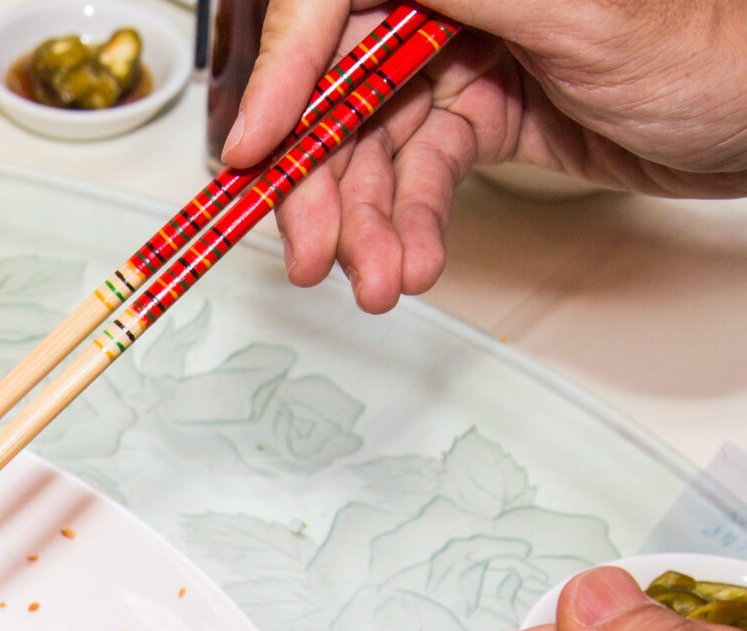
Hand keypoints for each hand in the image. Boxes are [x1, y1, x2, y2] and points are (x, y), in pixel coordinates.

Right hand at [225, 0, 746, 311]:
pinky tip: (411, 261)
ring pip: (373, 144)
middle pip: (339, 86)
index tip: (255, 144)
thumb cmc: (717, 49)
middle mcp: (452, 0)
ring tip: (376, 278)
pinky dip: (409, 225)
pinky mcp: (484, 110)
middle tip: (309, 247)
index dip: (287, 70)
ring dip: (365, 224)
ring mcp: (466, 54)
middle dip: (319, 179)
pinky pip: (420, 174)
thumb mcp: (577, 13)